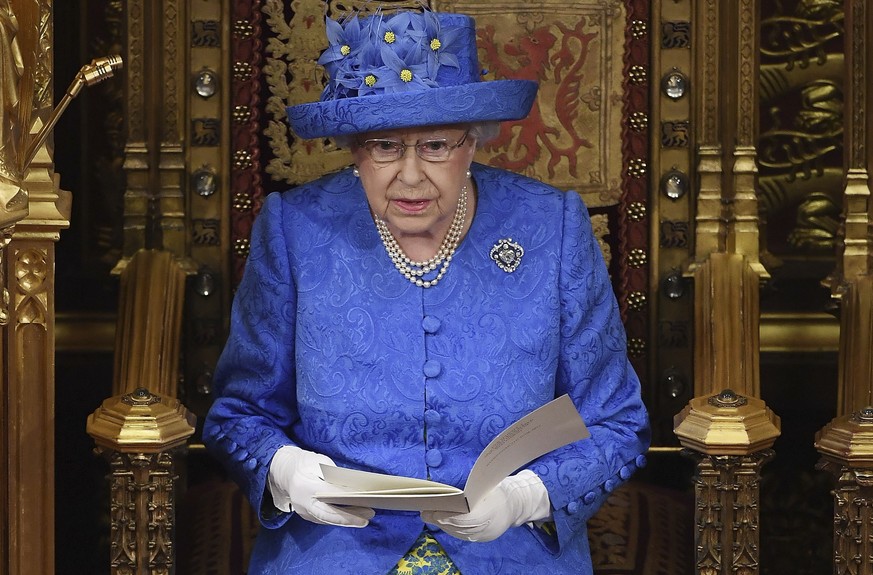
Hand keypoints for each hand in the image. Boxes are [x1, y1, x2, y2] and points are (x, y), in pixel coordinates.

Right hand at [268, 445, 374, 527]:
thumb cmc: (305, 463)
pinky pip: (325, 518)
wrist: (284, 471)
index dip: (346, 504)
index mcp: (304, 486)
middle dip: (349, 518)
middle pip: (328, 515)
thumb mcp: (320, 463)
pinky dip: (339, 517)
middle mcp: (302, 503)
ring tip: (367, 514)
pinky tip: (354, 514)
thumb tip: (353, 488)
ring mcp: (303, 511)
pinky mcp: (306, 514)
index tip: (364, 505)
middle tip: (369, 516)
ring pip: (328, 519)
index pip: (328, 498)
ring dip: (347, 518)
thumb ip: (334, 476)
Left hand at [420, 470, 550, 541]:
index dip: (449, 517)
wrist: (517, 504)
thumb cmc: (499, 489)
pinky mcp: (482, 538)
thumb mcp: (488, 484)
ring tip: (429, 516)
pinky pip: (463, 535)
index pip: (466, 519)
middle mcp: (489, 527)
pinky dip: (450, 528)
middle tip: (425, 512)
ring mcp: (486, 535)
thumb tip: (449, 494)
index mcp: (492, 511)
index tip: (434, 512)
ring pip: (459, 532)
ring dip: (443, 525)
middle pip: (460, 527)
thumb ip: (471, 491)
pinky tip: (441, 521)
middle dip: (441, 520)